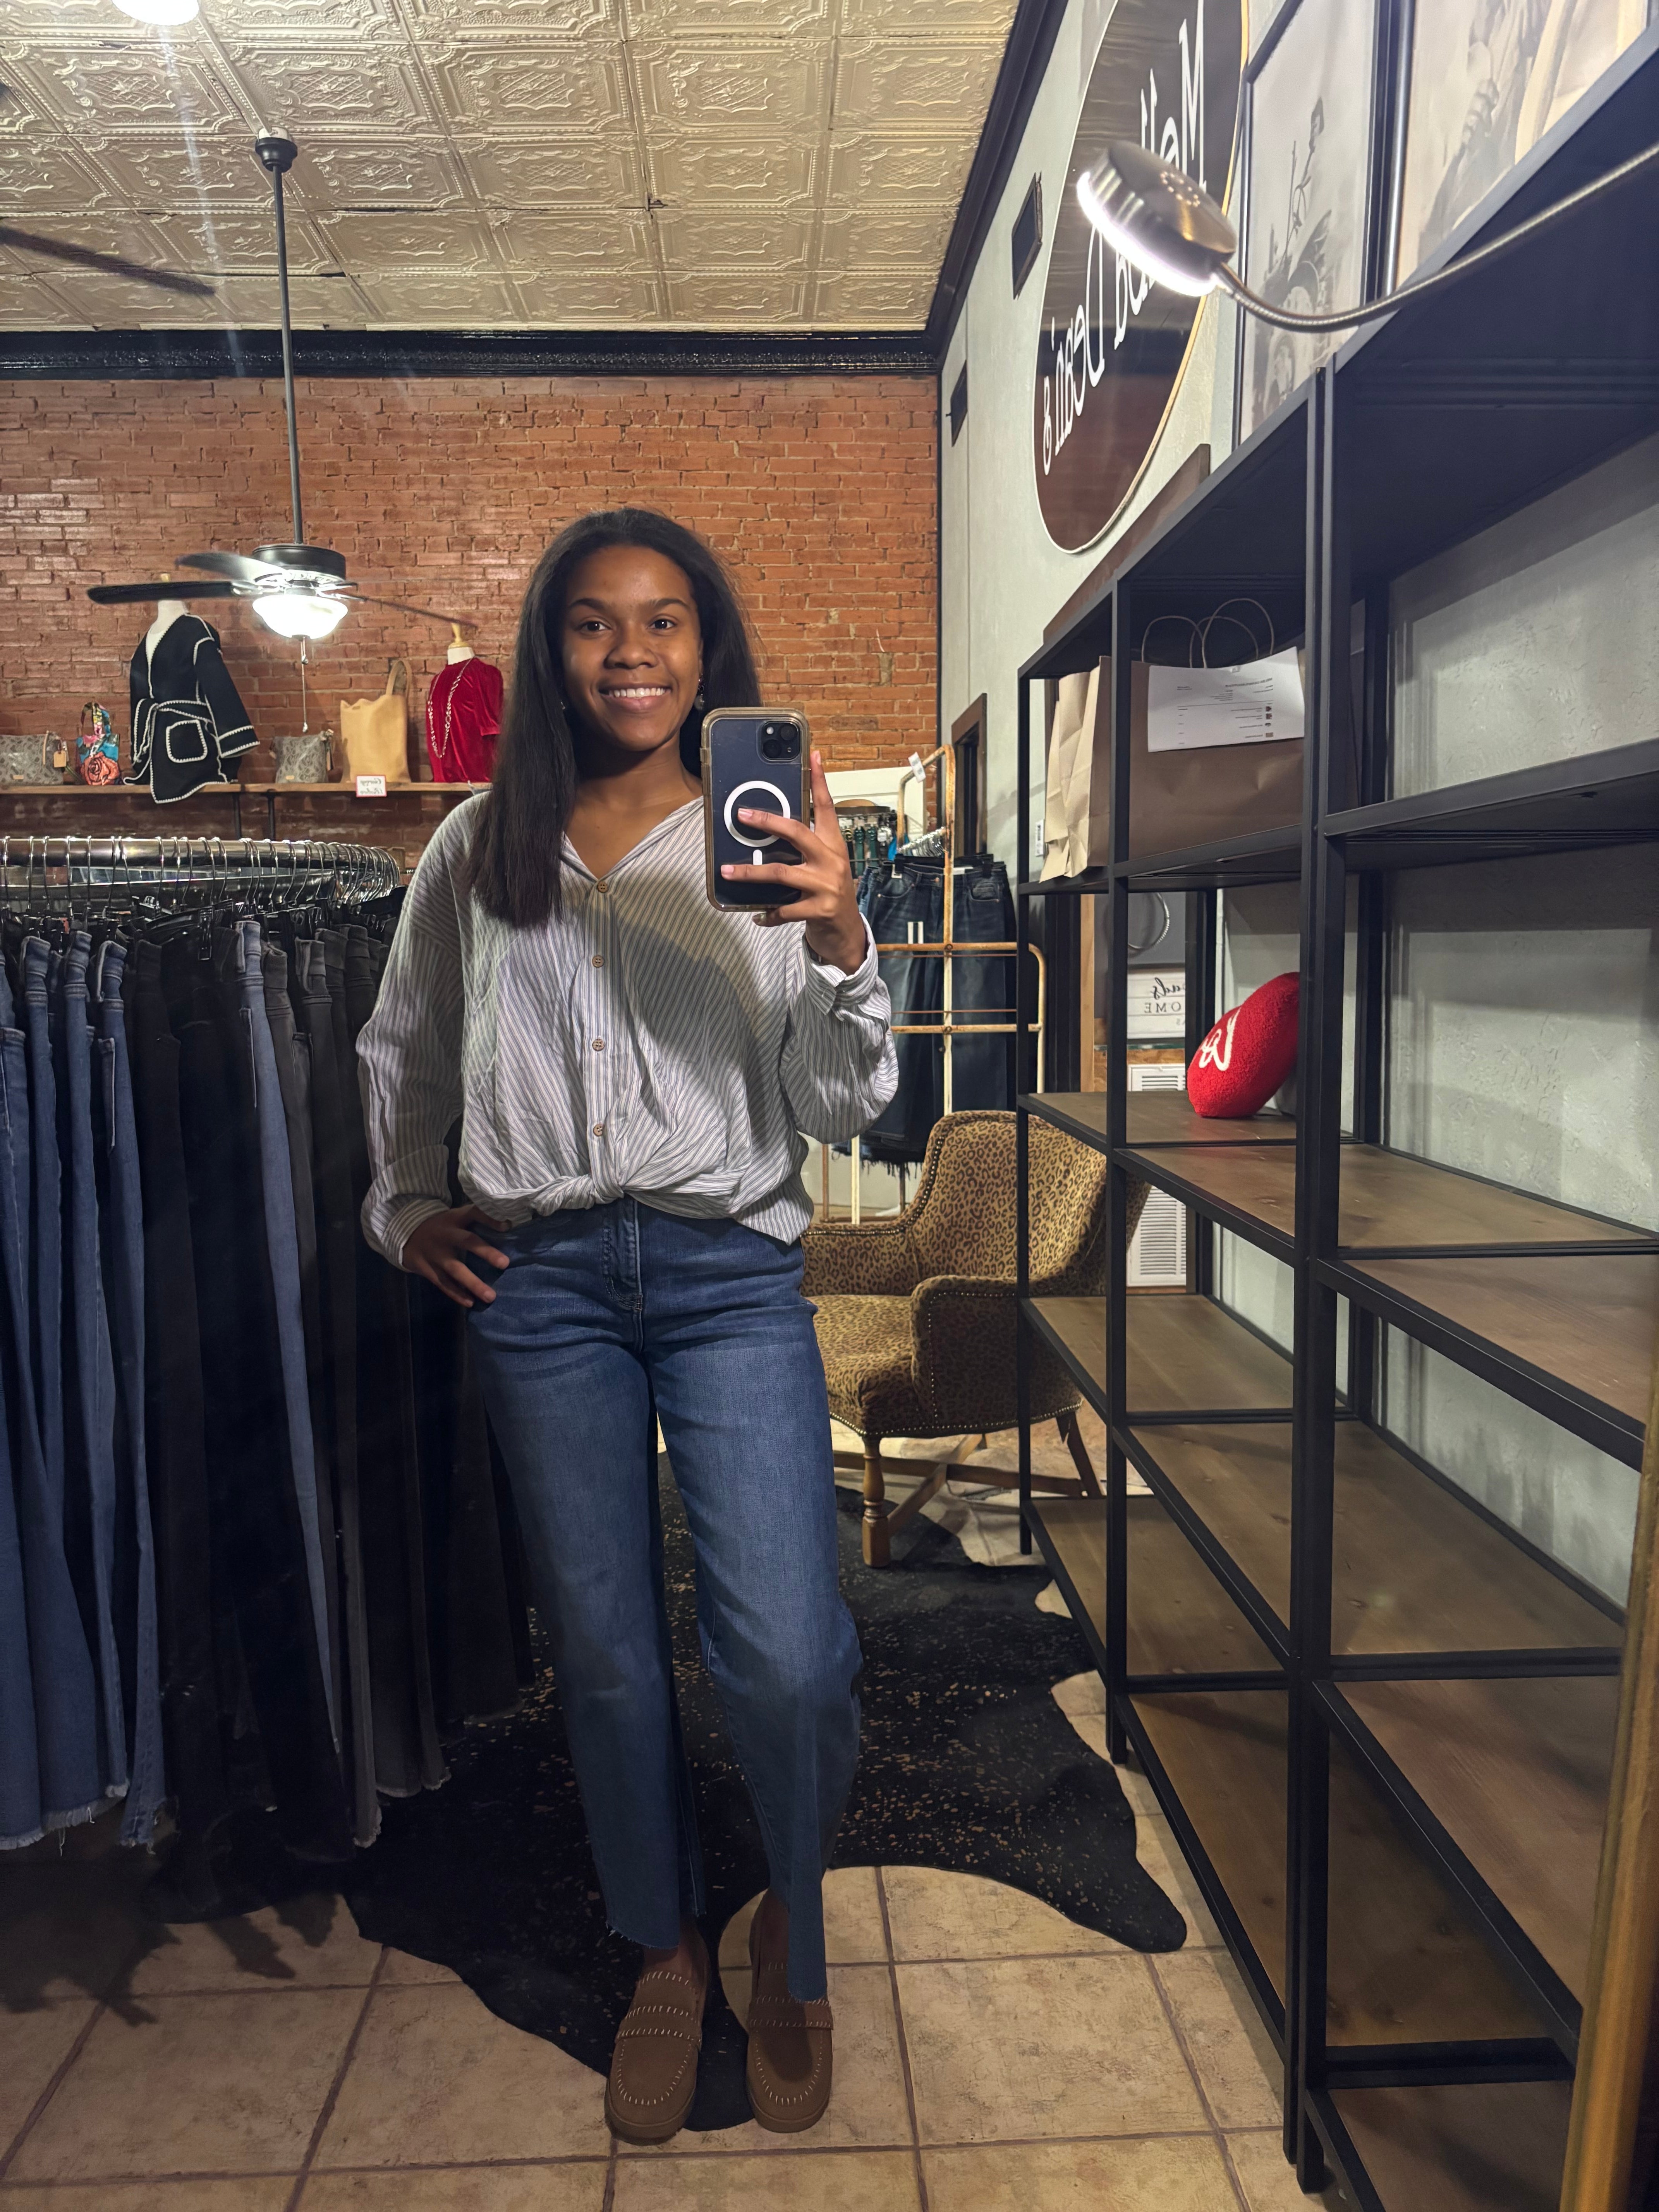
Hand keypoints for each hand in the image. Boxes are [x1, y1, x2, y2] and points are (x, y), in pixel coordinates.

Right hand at [402, 1203, 510, 1308]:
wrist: (405, 1233)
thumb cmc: (441, 1226)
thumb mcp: (454, 1217)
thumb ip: (476, 1219)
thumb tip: (508, 1225)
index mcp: (454, 1219)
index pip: (474, 1213)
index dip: (489, 1218)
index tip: (507, 1226)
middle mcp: (446, 1235)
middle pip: (467, 1241)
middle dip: (486, 1252)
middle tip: (505, 1263)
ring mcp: (435, 1253)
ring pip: (456, 1269)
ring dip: (473, 1283)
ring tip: (490, 1296)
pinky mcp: (427, 1269)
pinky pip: (443, 1283)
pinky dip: (457, 1294)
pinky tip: (470, 1303)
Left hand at [721, 749, 866, 972]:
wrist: (848, 932)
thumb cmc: (831, 894)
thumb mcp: (824, 865)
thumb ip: (805, 848)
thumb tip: (769, 831)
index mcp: (833, 845)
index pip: (827, 807)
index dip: (819, 781)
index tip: (812, 756)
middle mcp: (832, 861)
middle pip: (797, 832)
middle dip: (767, 821)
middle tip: (742, 815)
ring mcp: (826, 886)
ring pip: (781, 873)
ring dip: (750, 872)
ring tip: (728, 871)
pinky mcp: (820, 910)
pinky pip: (784, 910)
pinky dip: (767, 914)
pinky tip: (756, 915)